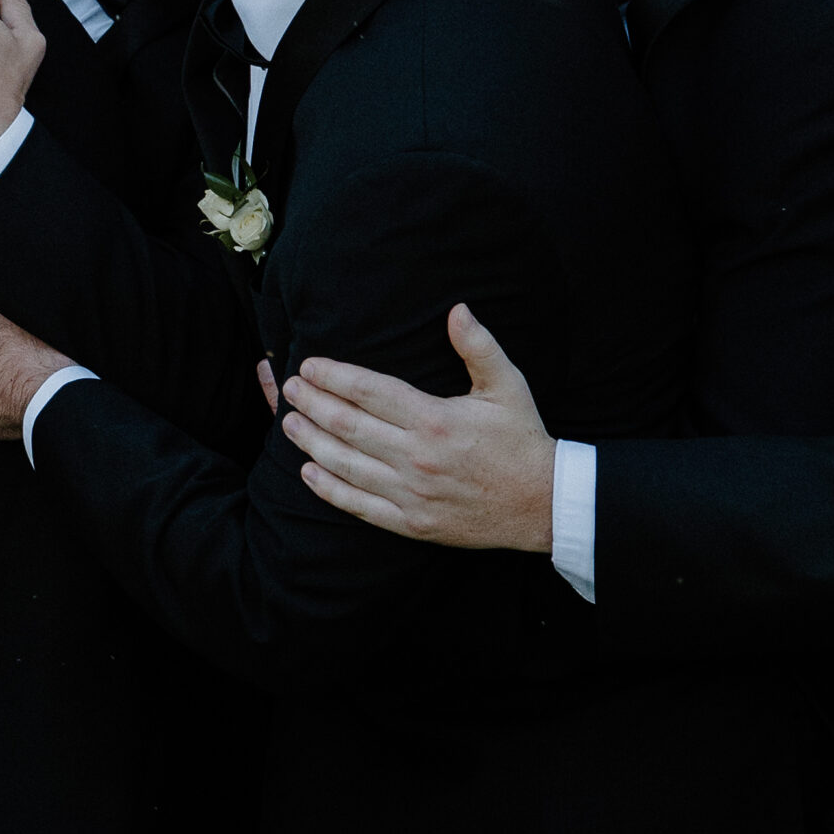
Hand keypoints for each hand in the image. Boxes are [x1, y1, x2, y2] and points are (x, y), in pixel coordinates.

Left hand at [280, 303, 553, 551]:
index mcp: (436, 420)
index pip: (370, 393)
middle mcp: (418, 457)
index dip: (334, 377)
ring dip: (311, 443)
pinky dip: (330, 490)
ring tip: (287, 423)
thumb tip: (457, 309)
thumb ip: (479, 347)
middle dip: (312, 404)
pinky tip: (308, 472)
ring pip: (347, 465)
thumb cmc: (523, 440)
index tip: (309, 366)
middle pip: (349, 427)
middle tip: (289, 389)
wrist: (545, 505)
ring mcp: (413, 494)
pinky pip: (361, 507)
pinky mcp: (414, 524)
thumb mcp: (508, 387)